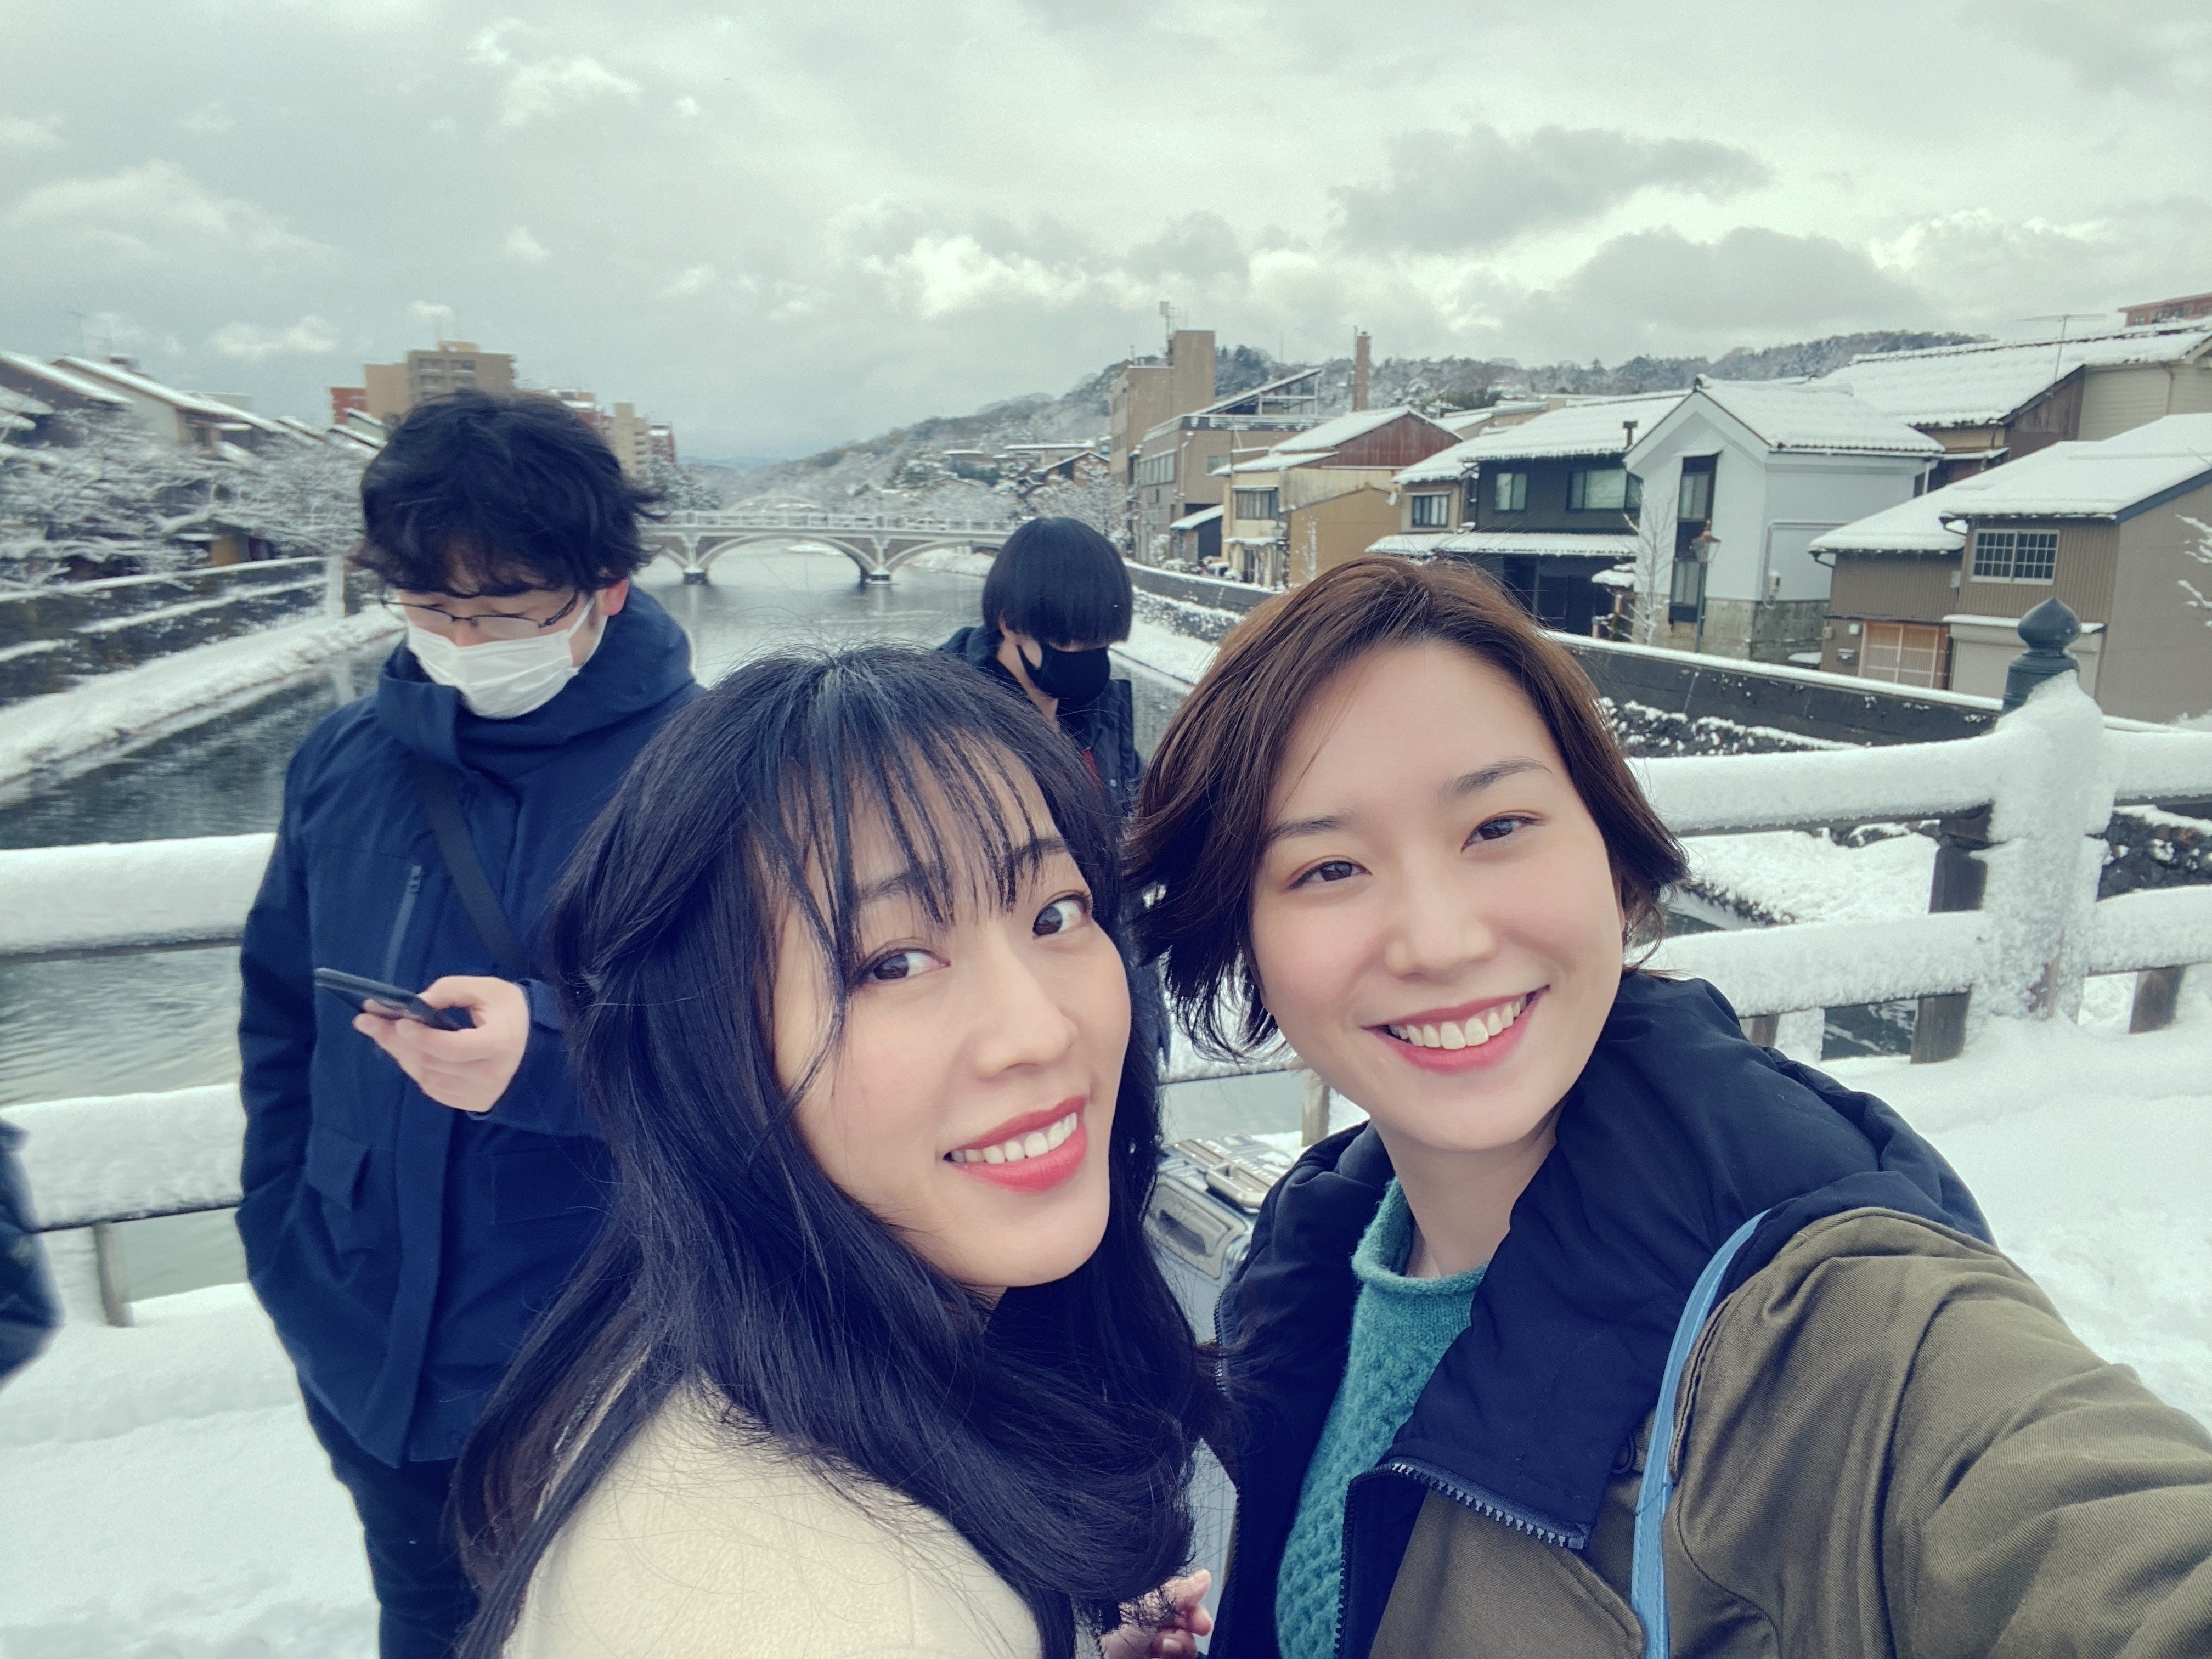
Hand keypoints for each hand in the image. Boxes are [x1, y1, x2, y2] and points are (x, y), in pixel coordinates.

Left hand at [352, 976, 528, 1113]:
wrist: (537, 1046)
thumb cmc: (511, 1013)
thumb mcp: (489, 989)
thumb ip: (453, 990)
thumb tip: (416, 1003)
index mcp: (500, 1045)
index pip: (454, 1048)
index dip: (423, 1037)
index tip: (399, 1022)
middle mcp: (491, 1076)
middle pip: (432, 1063)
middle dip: (396, 1041)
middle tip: (367, 1022)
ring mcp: (481, 1094)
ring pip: (427, 1078)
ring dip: (401, 1054)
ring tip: (382, 1032)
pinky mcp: (472, 1103)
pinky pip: (432, 1089)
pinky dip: (415, 1068)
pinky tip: (405, 1051)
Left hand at [1100, 1569, 1211, 1658]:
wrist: (1092, 1656)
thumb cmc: (1113, 1626)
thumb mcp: (1147, 1605)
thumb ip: (1178, 1592)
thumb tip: (1206, 1576)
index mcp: (1146, 1597)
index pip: (1181, 1600)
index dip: (1194, 1611)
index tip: (1203, 1625)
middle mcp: (1148, 1620)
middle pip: (1184, 1625)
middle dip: (1186, 1634)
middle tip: (1177, 1641)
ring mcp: (1148, 1645)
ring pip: (1181, 1646)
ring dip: (1178, 1648)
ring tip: (1161, 1649)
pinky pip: (1172, 1658)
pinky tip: (1158, 1658)